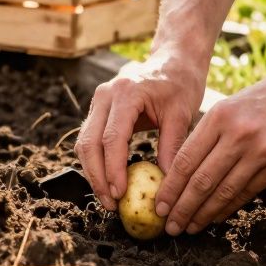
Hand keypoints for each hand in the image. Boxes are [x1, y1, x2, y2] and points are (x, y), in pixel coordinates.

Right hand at [77, 49, 207, 209]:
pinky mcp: (98, 111)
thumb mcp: (181, 114)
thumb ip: (172, 147)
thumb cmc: (180, 85)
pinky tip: (108, 182)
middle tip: (111, 204)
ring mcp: (98, 102)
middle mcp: (105, 95)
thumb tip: (166, 184)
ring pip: (84, 143)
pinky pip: (89, 140)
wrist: (172, 62)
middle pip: (89, 142)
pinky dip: (95, 162)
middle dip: (97, 177)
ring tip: (108, 199)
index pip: (111, 137)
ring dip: (93, 173)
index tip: (120, 194)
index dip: (113, 169)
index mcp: (125, 93)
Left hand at [155, 64, 265, 235]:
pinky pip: (247, 192)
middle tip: (169, 226)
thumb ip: (209, 134)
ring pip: (224, 192)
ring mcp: (262, 152)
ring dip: (203, 214)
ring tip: (189, 227)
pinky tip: (215, 217)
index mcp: (220, 116)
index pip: (186, 159)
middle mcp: (239, 135)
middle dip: (182, 208)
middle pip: (201, 180)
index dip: (170, 187)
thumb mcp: (231, 105)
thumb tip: (183, 171)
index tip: (159, 205)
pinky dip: (228, 208)